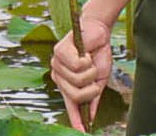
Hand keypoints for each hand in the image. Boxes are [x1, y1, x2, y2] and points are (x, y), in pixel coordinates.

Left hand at [50, 17, 112, 131]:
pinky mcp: (58, 52)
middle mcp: (59, 77)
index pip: (70, 106)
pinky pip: (76, 65)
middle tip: (94, 75)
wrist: (99, 31)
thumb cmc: (98, 54)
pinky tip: (85, 53)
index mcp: (68, 85)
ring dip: (91, 70)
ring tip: (90, 60)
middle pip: (76, 95)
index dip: (76, 119)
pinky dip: (87, 60)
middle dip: (91, 87)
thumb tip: (90, 115)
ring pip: (77, 80)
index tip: (82, 131)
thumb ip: (93, 96)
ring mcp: (56, 65)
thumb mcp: (99, 78)